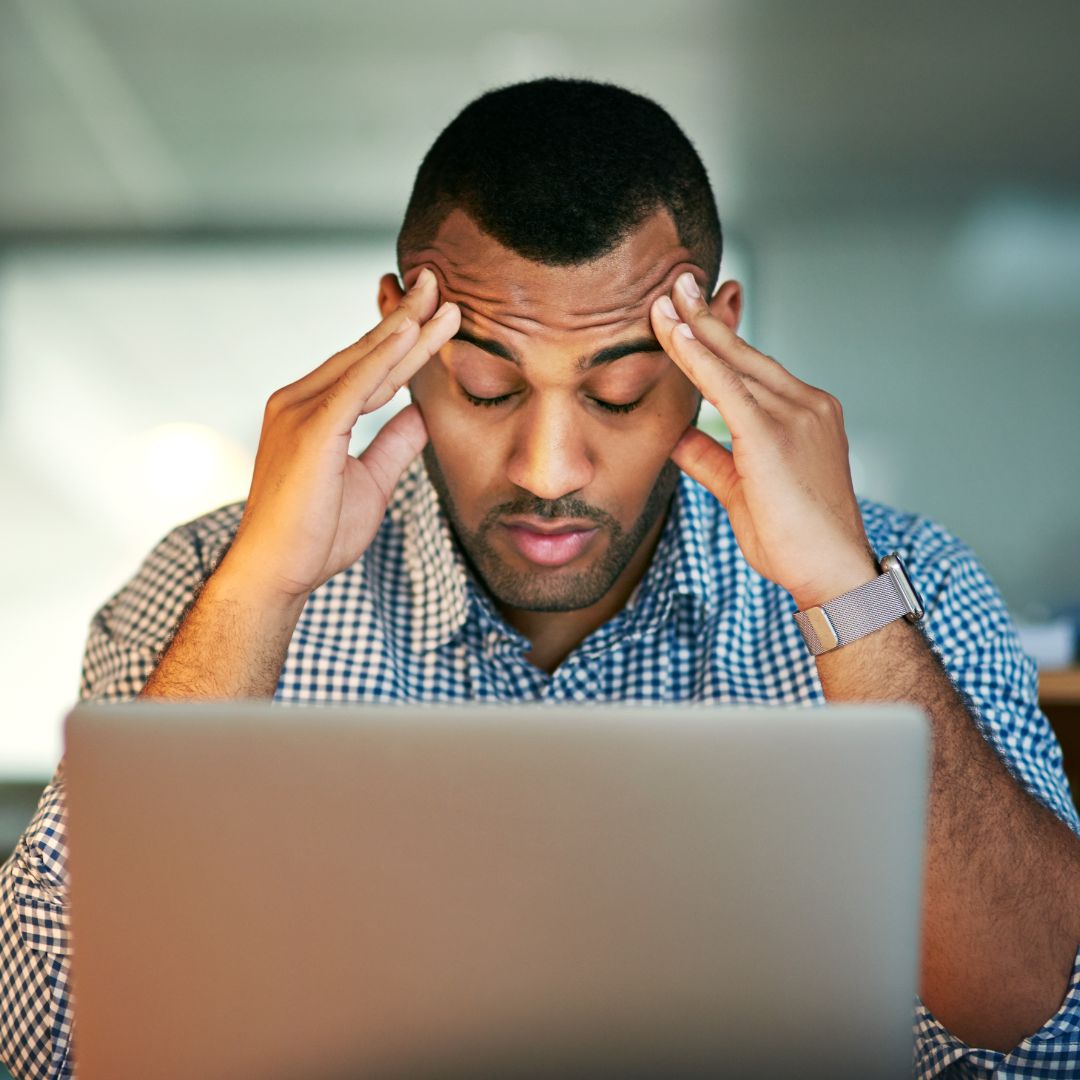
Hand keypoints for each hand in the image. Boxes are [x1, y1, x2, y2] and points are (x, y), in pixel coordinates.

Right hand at [219, 267, 460, 605]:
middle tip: (437, 282)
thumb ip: (394, 444)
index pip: (369, 368)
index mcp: (313, 412)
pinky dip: (383, 358)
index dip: (404, 341)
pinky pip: (354, 386)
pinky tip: (410, 333)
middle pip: (366, 353)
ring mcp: (299, 411)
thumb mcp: (372, 482)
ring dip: (405, 329)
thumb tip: (421, 414)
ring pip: (364, 362)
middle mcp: (299, 400)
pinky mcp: (309, 430)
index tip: (435, 313)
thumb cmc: (316, 534)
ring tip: (439, 297)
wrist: (277, 573)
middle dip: (406, 318)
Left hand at [651, 272, 876, 609]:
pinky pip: (727, 388)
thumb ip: (709, 457)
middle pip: (744, 352)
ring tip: (666, 296)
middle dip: (706, 315)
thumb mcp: (741, 489)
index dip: (720, 337)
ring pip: (734, 363)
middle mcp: (806, 405)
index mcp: (805, 414)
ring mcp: (795, 416)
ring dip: (695, 328)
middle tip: (676, 281)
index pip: (752, 367)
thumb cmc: (793, 539)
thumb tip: (676, 436)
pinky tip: (676, 334)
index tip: (693, 309)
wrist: (831, 573)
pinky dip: (699, 359)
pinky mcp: (774, 436)